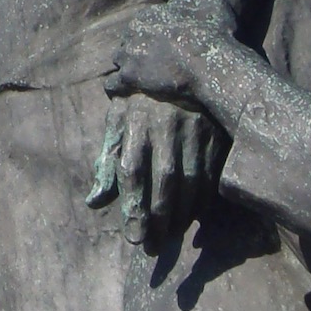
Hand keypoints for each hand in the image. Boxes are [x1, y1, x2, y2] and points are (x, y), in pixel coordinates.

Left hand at [87, 99, 224, 246]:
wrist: (178, 63)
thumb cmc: (138, 102)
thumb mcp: (117, 122)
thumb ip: (107, 161)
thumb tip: (94, 202)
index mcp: (136, 121)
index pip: (133, 169)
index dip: (133, 204)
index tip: (134, 236)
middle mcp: (166, 125)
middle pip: (164, 179)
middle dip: (158, 217)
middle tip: (152, 246)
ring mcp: (195, 129)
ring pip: (191, 180)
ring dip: (181, 214)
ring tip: (170, 237)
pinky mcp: (216, 134)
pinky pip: (211, 174)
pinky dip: (202, 201)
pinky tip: (192, 218)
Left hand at [105, 0, 236, 104]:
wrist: (213, 67)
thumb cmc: (214, 34)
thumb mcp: (209, 0)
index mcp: (148, 15)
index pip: (140, 27)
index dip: (152, 38)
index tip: (164, 48)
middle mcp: (134, 32)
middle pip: (129, 44)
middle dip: (139, 53)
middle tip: (154, 67)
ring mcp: (130, 55)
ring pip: (120, 62)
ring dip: (128, 70)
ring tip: (142, 80)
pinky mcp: (130, 78)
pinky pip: (113, 85)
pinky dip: (117, 89)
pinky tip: (126, 92)